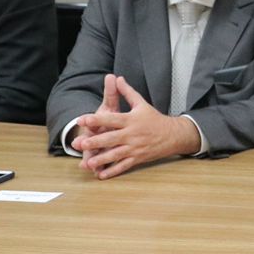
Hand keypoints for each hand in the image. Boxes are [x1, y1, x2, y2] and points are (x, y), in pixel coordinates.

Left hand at [71, 77, 199, 179]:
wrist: (173, 135)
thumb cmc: (155, 119)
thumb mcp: (142, 104)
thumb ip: (127, 93)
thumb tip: (117, 78)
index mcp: (131, 120)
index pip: (112, 119)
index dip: (97, 119)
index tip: (82, 119)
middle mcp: (132, 134)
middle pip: (111, 138)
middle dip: (95, 142)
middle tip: (80, 143)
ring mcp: (135, 148)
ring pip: (116, 154)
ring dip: (101, 159)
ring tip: (88, 163)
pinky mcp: (138, 158)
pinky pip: (124, 166)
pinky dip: (113, 171)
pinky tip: (101, 175)